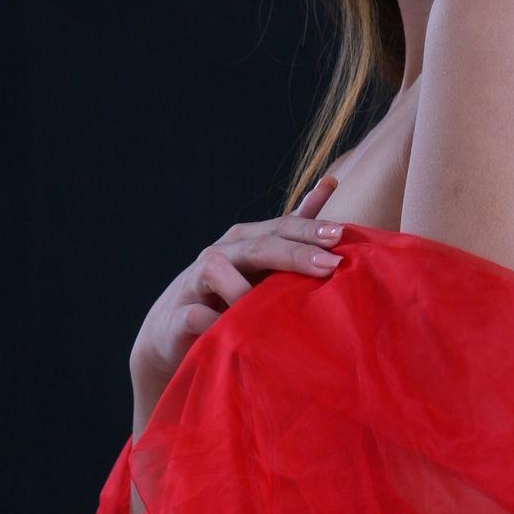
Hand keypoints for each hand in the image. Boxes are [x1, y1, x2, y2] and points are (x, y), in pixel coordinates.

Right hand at [129, 173, 345, 420]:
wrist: (173, 330)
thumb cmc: (228, 293)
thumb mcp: (263, 260)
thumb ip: (295, 228)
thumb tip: (331, 181)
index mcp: (245, 241)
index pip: (280, 228)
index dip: (309, 230)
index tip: (340, 236)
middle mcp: (219, 254)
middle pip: (257, 246)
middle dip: (294, 254)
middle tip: (329, 266)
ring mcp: (195, 283)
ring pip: (217, 270)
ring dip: (245, 290)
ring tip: (276, 308)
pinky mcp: (178, 316)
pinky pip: (194, 314)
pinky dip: (211, 321)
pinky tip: (232, 332)